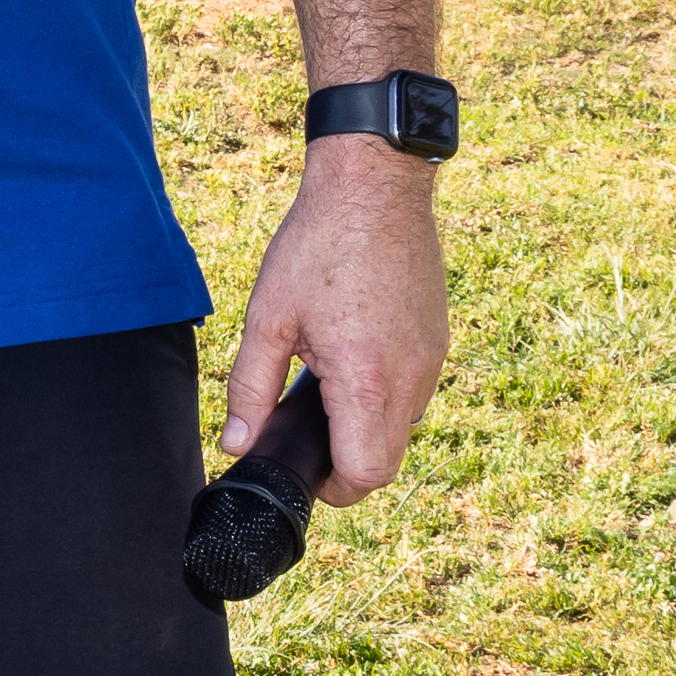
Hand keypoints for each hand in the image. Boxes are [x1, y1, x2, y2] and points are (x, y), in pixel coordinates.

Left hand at [220, 138, 447, 505]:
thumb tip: (237, 442)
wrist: (375, 186)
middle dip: (347, 465)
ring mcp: (431, 360)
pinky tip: (351, 361)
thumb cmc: (318, 244)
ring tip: (325, 389)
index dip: (334, 488)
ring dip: (366, 428)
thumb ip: (249, 388)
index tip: (306, 472)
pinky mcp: (438, 342)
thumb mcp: (268, 318)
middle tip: (306, 436)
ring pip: (402, 428)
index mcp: (365, 378)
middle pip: (387, 462)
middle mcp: (410, 378)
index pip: (366, 473)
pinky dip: (384, 397)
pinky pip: (414, 394)